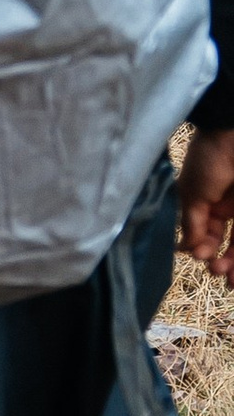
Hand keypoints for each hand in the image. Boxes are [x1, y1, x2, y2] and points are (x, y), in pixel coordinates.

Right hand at [179, 123, 233, 280]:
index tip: (199, 255)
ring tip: (230, 279)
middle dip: (221, 263)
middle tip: (217, 273)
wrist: (232, 136)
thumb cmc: (208, 162)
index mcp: (204, 203)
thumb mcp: (192, 194)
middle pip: (225, 243)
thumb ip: (191, 224)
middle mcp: (225, 208)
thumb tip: (186, 250)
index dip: (202, 248)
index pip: (203, 234)